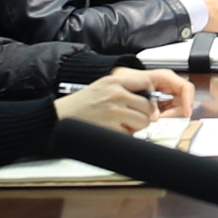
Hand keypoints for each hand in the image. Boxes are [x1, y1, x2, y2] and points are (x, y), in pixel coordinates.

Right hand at [61, 67, 195, 132]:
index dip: (156, 93)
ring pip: (144, 122)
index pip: (149, 80)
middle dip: (144, 116)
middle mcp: (116, 93)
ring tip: (117, 123)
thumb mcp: (103, 86)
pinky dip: (125, 137)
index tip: (160, 101)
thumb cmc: (81, 104)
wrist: (57, 118)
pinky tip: (110, 130)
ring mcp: (114, 111)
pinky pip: (131, 135)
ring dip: (135, 127)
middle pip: (149, 107)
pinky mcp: (112, 129)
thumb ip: (125, 88)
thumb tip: (151, 99)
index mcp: (115, 80)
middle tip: (128, 117)